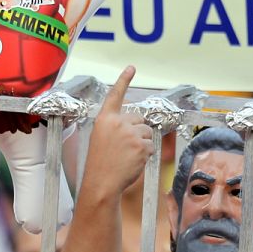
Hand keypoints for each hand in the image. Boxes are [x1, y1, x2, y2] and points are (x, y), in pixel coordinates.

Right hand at [84, 66, 153, 195]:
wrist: (102, 183)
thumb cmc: (101, 163)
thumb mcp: (102, 138)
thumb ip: (117, 127)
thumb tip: (138, 123)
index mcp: (105, 119)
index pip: (115, 95)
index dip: (123, 80)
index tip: (131, 67)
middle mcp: (118, 123)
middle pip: (139, 119)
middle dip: (137, 131)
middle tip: (124, 148)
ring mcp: (131, 134)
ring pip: (147, 133)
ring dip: (142, 144)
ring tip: (126, 156)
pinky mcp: (142, 145)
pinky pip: (151, 147)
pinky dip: (145, 155)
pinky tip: (132, 162)